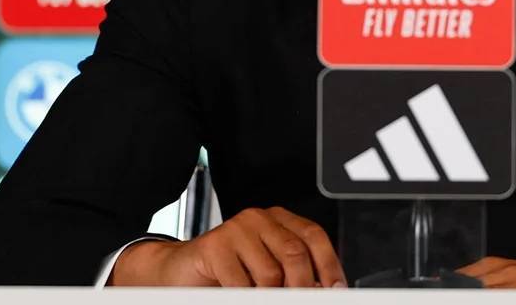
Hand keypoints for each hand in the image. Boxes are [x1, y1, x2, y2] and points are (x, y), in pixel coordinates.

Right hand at [108, 206, 344, 286]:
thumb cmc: (229, 274)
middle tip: (301, 302)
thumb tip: (323, 289)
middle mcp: (260, 218)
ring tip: (259, 296)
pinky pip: (241, 283)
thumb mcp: (268, 273)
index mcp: (279, 220)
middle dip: (303, 287)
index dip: (328, 265)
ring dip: (269, 296)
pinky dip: (244, 297)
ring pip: (270, 274)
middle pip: (295, 254)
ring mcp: (236, 228)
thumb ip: (292, 275)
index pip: (313, 236)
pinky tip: (237, 295)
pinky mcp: (214, 245)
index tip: (335, 290)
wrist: (180, 273)